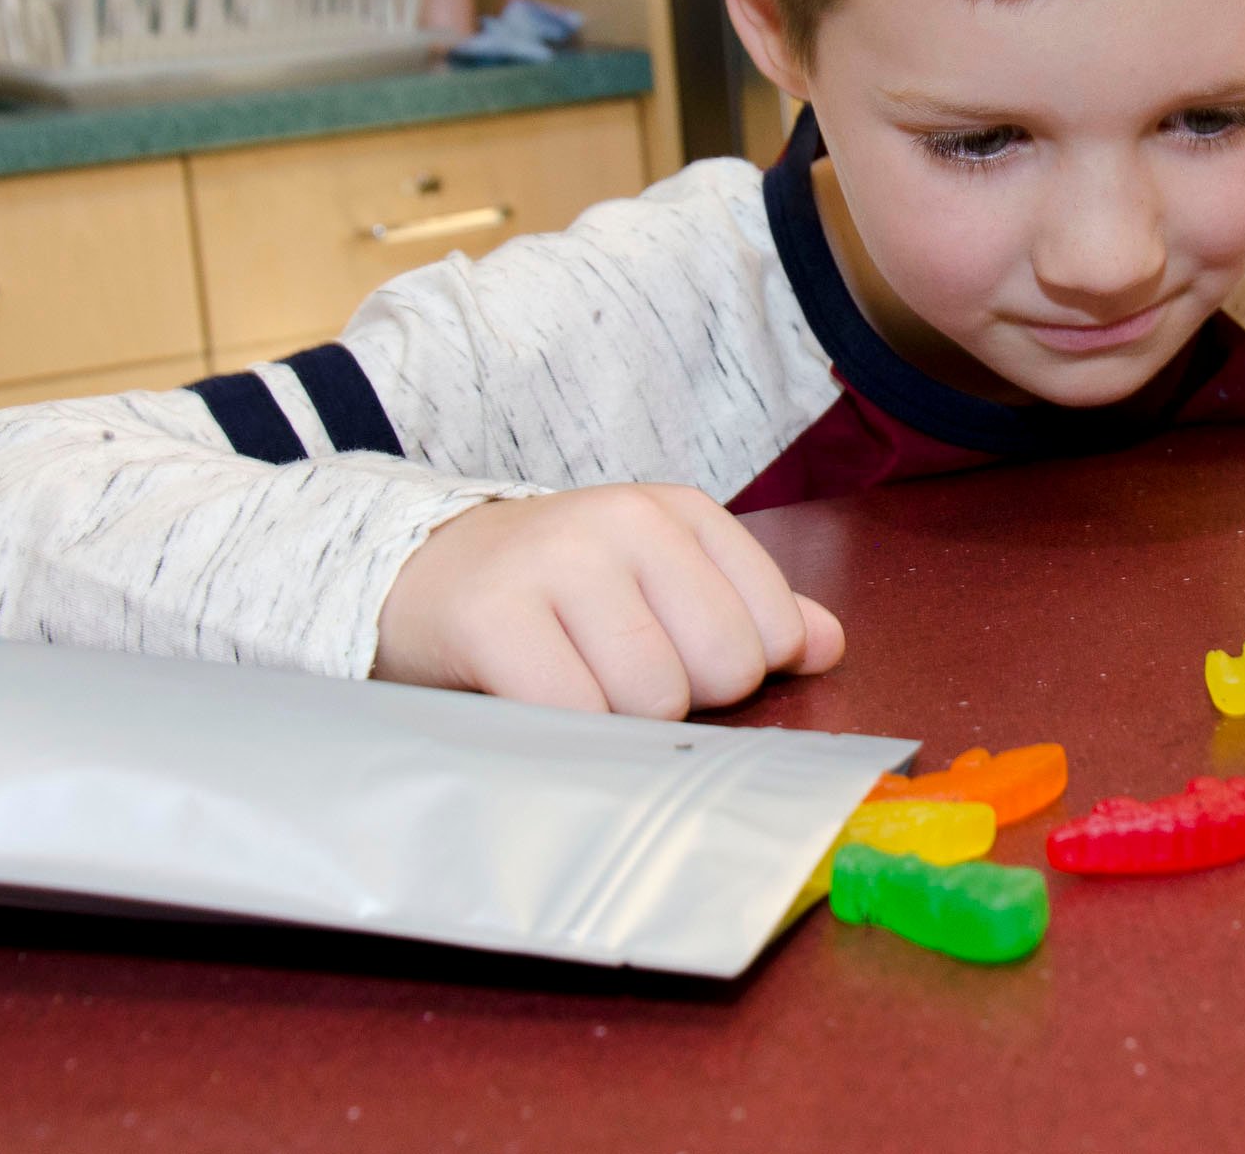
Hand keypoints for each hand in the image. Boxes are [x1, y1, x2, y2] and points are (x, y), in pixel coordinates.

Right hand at [373, 484, 844, 716]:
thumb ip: (747, 609)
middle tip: (615, 674)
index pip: (773, 631)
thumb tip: (828, 644)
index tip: (674, 657)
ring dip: (615, 722)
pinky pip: (572, 714)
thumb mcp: (657, 581)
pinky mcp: (493, 617)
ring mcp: (558, 563)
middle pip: (721, 669)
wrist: (416, 574)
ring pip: (652, 700)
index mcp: (679, 512)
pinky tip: (532, 701)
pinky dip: (562, 732)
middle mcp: (625, 522)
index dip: (732, 672)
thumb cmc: (555, 593)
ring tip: (571, 682)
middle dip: (679, 700)